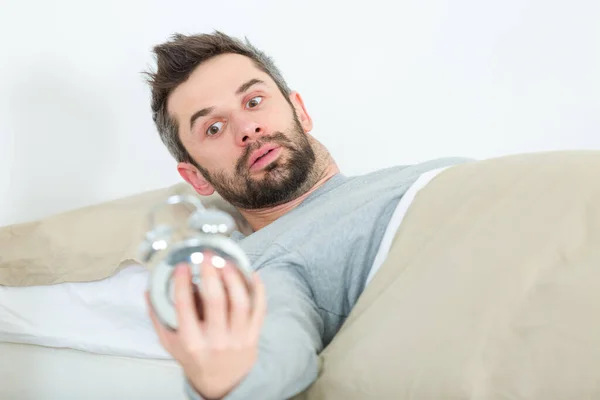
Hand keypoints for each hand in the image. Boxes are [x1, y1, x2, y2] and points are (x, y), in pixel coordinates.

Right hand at [146, 256, 265, 398]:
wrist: (222, 383)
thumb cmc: (196, 359)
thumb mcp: (171, 344)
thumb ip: (159, 318)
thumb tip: (148, 290)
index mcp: (192, 341)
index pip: (185, 307)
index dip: (182, 283)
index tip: (182, 266)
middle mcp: (215, 340)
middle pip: (216, 301)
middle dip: (211, 273)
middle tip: (207, 256)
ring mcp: (237, 338)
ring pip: (240, 302)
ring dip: (234, 278)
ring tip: (226, 262)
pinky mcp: (253, 336)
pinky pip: (259, 309)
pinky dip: (258, 289)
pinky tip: (251, 274)